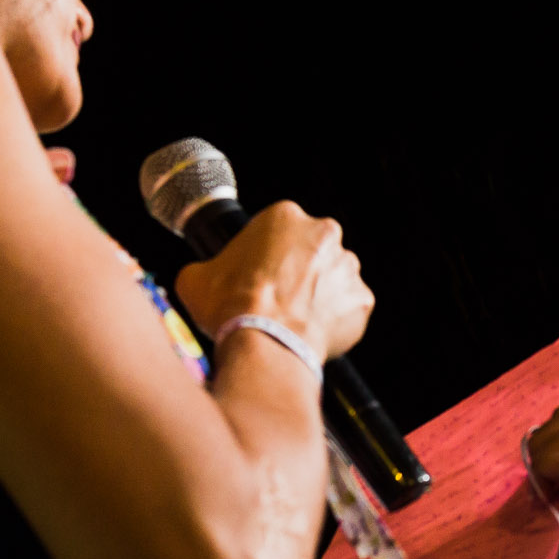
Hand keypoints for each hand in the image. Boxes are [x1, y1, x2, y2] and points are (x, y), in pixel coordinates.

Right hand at [174, 200, 372, 362]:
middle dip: (298, 271)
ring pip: (333, 278)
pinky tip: (309, 332)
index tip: (259, 274)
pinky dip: (334, 320)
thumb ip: (203, 268)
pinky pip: (348, 308)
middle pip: (311, 250)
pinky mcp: (362, 299)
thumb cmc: (233, 306)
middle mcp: (323, 233)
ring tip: (293, 318)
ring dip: (318, 295)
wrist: (266, 342)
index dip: (266, 254)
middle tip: (278, 297)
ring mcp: (347, 266)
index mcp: (284, 216)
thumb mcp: (196, 278)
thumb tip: (199, 277)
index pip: (278, 230)